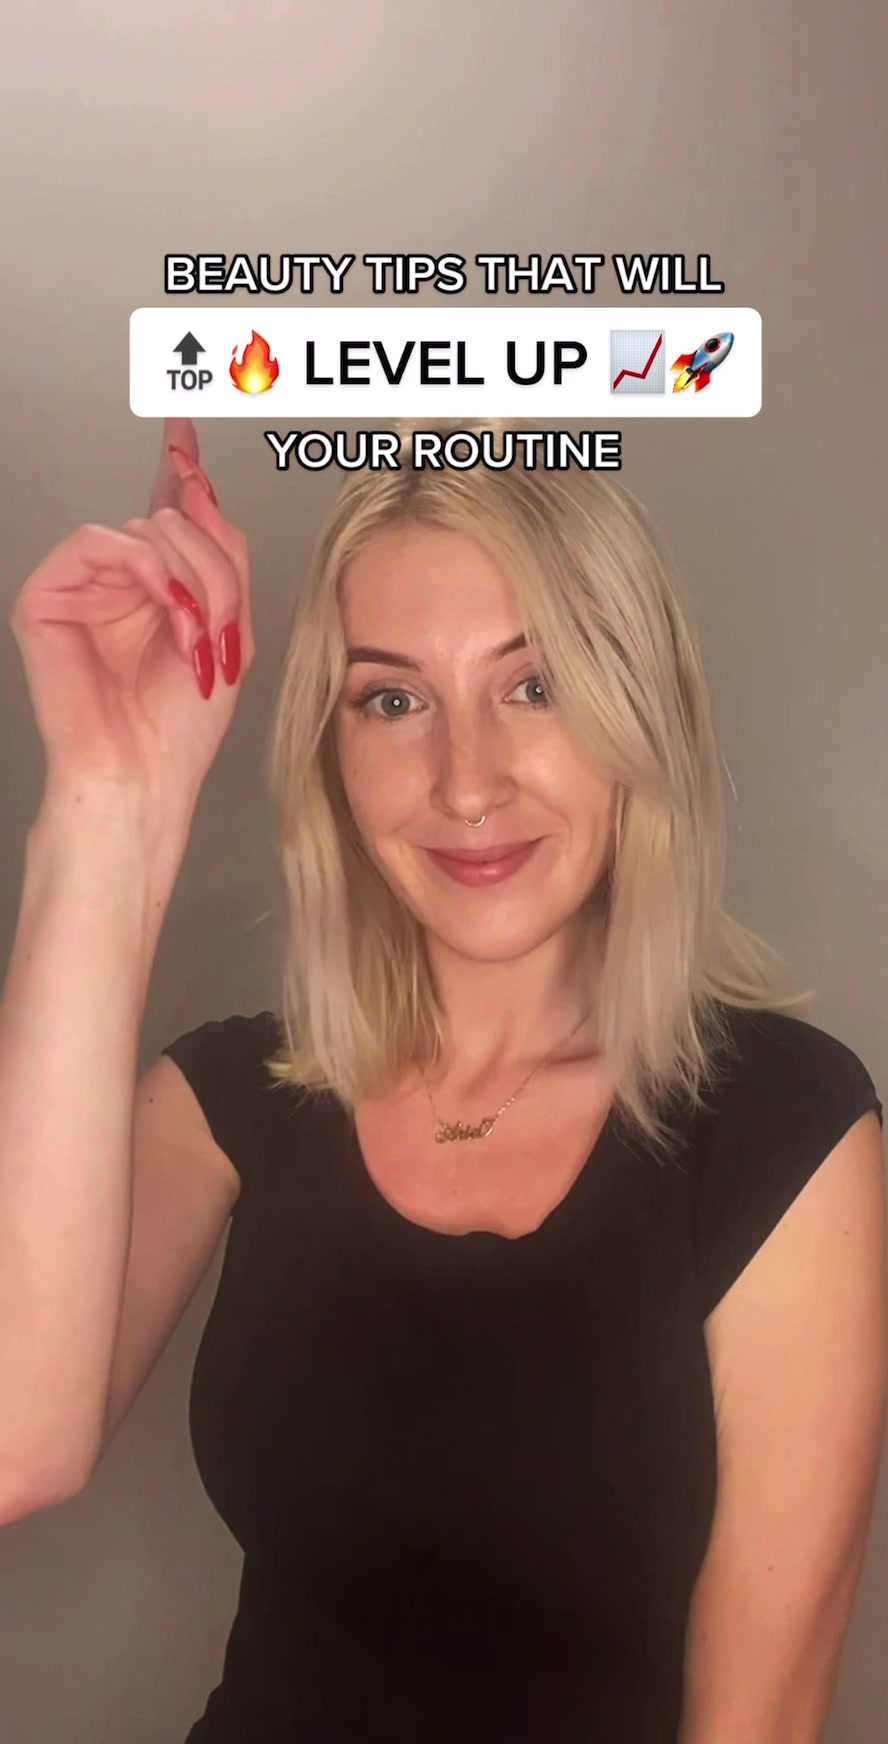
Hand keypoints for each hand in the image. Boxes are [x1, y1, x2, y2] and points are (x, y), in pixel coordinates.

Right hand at [8, 416, 255, 818]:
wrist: (147, 774)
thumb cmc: (179, 725)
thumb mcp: (229, 628)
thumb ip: (222, 553)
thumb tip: (197, 485)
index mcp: (159, 587)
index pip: (170, 513)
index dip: (179, 469)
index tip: (185, 426)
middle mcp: (119, 580)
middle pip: (178, 521)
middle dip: (214, 568)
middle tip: (217, 622)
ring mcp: (81, 585)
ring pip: (146, 529)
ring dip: (190, 578)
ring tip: (193, 633)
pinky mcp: (47, 596)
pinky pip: (100, 540)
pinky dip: (145, 569)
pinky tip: (165, 606)